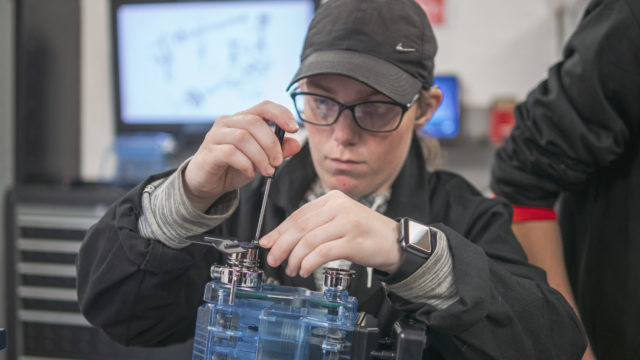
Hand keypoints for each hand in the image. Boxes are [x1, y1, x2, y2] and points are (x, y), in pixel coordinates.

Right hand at [183, 101, 300, 210]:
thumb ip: (278, 151)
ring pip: (243, 137)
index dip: (281, 114)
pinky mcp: (209, 151)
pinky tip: (250, 172)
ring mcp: (216, 135)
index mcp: (243, 119)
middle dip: (271, 143)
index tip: (295, 128)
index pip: (264, 107)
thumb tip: (296, 144)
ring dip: (260, 156)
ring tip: (266, 171)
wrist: (207, 183)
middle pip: (255, 122)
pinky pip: (230, 152)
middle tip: (278, 162)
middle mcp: (228, 122)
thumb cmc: (234, 167)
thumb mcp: (261, 159)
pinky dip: (245, 164)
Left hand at [259, 190, 401, 276]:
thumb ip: (314, 226)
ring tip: (292, 269)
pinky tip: (305, 270)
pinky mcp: (354, 241)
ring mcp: (347, 223)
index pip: (298, 215)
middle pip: (301, 227)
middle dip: (282, 246)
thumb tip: (281, 239)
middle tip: (273, 259)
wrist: (394, 242)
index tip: (267, 243)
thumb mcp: (338, 221)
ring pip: (309, 241)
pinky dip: (309, 263)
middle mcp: (339, 207)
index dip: (279, 231)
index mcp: (332, 199)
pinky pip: (323, 252)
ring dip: (295, 258)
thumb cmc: (364, 233)